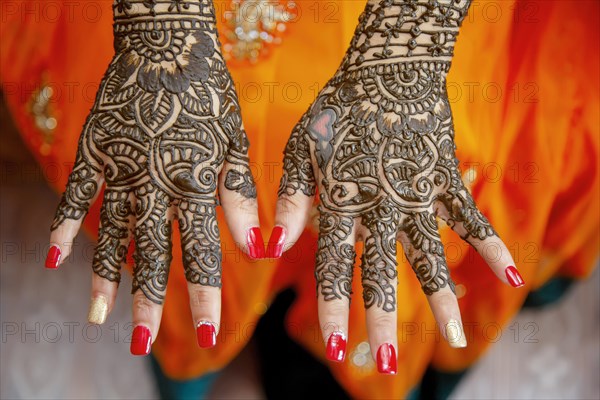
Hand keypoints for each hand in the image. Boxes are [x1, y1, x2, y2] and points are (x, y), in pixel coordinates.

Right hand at [46, 0, 263, 353]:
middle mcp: (155, 182)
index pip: (200, 251)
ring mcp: (120, 167)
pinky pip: (75, 195)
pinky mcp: (94, 150)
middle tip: (142, 345)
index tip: (207, 336)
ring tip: (101, 319)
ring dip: (105, 279)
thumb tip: (261, 249)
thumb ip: (240, 199)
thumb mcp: (235, 143)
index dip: (204, 296)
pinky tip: (54, 262)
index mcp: (195, 181)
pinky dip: (63, 226)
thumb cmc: (211, 96)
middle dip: (149, 301)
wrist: (168, 46)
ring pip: (111, 233)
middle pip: (151, 253)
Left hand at [273, 0, 523, 372]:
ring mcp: (415, 193)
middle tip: (387, 361)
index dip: (334, 306)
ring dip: (441, 298)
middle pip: (382, 270)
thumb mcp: (300, 150)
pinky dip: (490, 244)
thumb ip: (289, 201)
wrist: (383, 72)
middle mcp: (379, 205)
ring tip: (458, 342)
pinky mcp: (443, 178)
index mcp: (340, 200)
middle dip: (382, 317)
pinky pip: (470, 216)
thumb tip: (266, 247)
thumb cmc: (333, 112)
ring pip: (430, 254)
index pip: (334, 264)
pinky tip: (512, 276)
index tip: (336, 347)